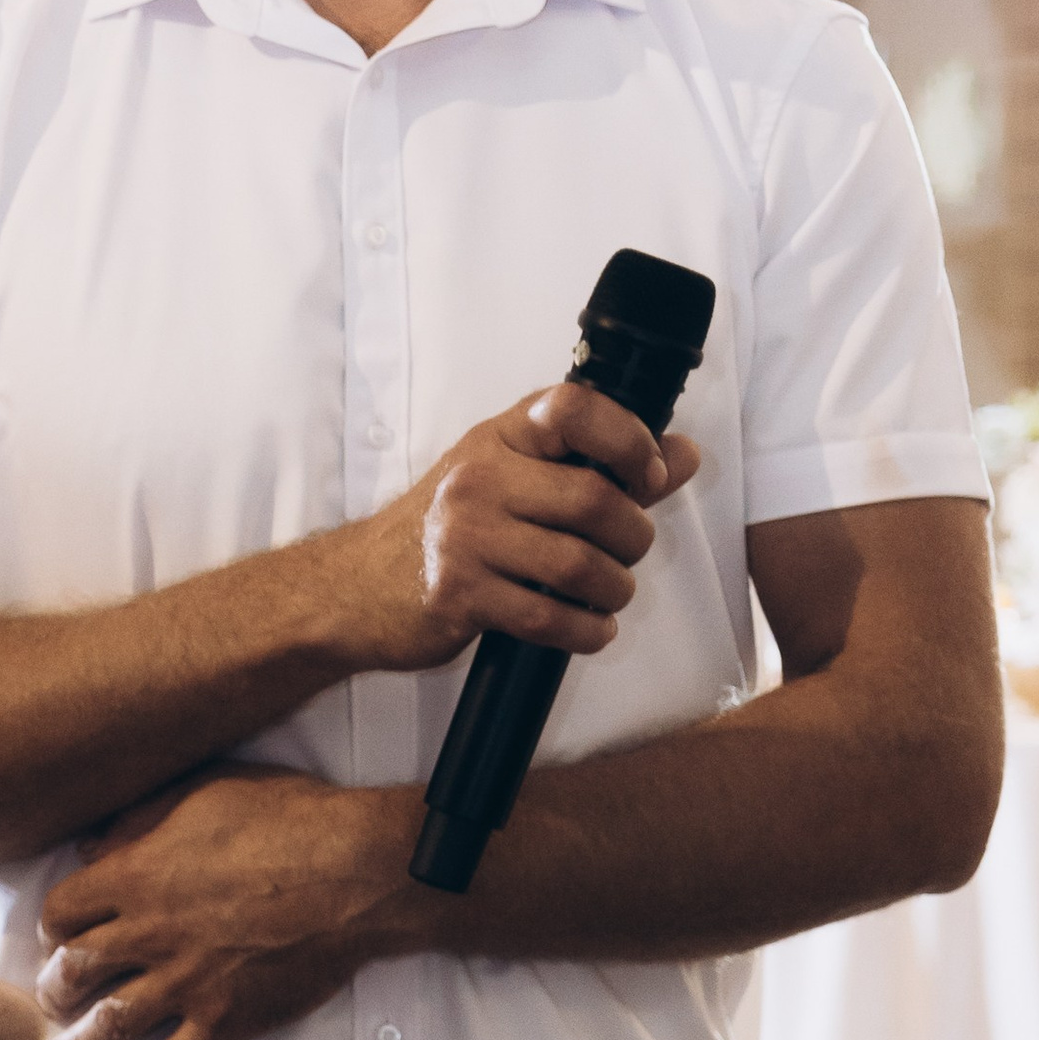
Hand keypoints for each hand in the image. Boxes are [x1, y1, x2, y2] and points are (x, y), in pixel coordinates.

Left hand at [36, 771, 419, 1039]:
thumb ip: (139, 819)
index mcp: (136, 876)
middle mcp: (149, 933)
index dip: (52, 930)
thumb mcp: (203, 792)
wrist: (356, 871)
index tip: (57, 940)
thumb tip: (90, 844)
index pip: (61, 913)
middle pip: (73, 973)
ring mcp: (186, 980)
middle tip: (54, 1003)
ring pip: (111, 1025)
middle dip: (55, 992)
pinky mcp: (226, 1018)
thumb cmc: (287, 818)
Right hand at [327, 386, 701, 679]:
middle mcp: (479, 478)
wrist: (355, 586)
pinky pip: (548, 618)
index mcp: (499, 438)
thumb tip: (682, 454)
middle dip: (633, 536)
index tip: (647, 474)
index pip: (573, 408)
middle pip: (594, 499)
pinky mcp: (458, 594)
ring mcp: (464, 537)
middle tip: (628, 551)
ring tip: (609, 594)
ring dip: (614, 589)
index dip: (629, 439)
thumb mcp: (513, 477)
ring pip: (578, 565)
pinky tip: (590, 628)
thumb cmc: (445, 529)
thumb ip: (601, 465)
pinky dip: (585, 631)